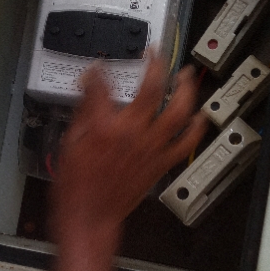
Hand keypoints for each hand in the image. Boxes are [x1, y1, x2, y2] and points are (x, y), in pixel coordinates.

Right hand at [52, 56, 206, 249]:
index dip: (98, 71)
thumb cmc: (76, 188)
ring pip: (178, 111)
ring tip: (186, 75)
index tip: (98, 67)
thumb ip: (83, 113)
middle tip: (156, 53)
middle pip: (152, 88)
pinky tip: (200, 116)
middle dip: (156, 64)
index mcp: (103, 126)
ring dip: (185, 90)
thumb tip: (89, 89)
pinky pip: (186, 143)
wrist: (90, 218)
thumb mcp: (69, 144)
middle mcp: (131, 133)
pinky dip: (196, 128)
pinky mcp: (161, 163)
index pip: (102, 84)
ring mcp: (150, 147)